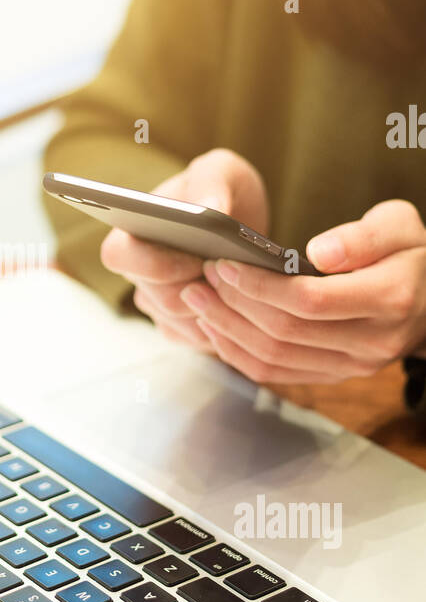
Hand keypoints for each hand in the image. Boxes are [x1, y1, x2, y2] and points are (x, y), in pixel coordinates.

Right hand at [100, 148, 268, 350]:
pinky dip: (226, 327)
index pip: (118, 256)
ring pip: (182, 324)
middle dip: (201, 291)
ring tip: (249, 288)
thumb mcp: (222, 171)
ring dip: (219, 311)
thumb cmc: (221, 191)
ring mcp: (158, 304)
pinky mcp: (181, 327)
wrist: (240, 221)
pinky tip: (248, 307)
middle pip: (159, 299)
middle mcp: (138, 274)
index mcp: (131, 232)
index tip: (198, 258)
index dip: (155, 264)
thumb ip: (212, 182)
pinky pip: (199, 340)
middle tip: (236, 274)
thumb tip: (209, 209)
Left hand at [180, 200, 425, 384]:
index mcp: (389, 300)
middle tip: (201, 277)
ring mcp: (352, 366)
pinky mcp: (334, 375)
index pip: (309, 301)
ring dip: (227, 330)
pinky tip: (215, 328)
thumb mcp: (401, 226)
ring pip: (275, 358)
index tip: (224, 263)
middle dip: (233, 305)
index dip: (259, 285)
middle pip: (285, 332)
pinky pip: (277, 374)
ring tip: (197, 300)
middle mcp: (371, 342)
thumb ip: (364, 236)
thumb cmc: (411, 254)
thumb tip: (320, 251)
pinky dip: (239, 353)